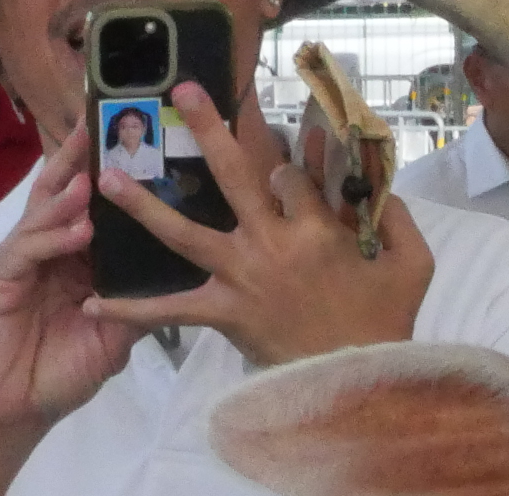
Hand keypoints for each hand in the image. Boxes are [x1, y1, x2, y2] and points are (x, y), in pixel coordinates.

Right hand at [0, 126, 141, 436]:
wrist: (21, 409)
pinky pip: (29, 251)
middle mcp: (47, 250)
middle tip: (100, 122)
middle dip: (79, 159)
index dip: (107, 173)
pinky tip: (78, 230)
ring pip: (44, 215)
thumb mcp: (117, 334)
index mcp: (74, 258)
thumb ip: (141, 302)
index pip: (91, 205)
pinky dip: (54, 238)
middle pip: (62, 194)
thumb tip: (186, 275)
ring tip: (95, 175)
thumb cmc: (65, 370)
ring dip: (70, 196)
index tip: (132, 140)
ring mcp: (21, 261)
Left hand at [91, 85, 437, 366]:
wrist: (357, 389)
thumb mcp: (413, 268)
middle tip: (182, 93)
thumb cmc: (385, 329)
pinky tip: (94, 300)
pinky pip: (171, 310)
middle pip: (234, 174)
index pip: (289, 175)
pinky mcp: (224, 315)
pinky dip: (134, 309)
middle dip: (208, 129)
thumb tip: (379, 189)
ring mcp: (242, 277)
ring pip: (185, 233)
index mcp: (316, 229)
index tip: (284, 174)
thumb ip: (398, 220)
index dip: (286, 167)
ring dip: (145, 205)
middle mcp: (272, 243)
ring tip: (110, 180)